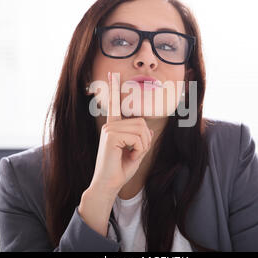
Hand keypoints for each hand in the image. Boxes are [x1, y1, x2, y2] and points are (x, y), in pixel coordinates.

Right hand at [89, 72, 153, 194]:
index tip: (112, 73)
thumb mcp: (135, 153)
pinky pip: (138, 138)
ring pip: (142, 130)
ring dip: (142, 146)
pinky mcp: (111, 135)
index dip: (113, 87)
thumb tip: (149, 130)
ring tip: (129, 156)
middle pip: (141, 122)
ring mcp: (109, 129)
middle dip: (145, 141)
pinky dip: (139, 150)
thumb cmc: (119, 171)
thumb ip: (142, 140)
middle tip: (134, 154)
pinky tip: (126, 156)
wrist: (108, 185)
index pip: (114, 104)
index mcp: (113, 127)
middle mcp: (110, 125)